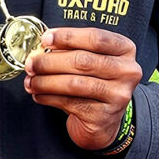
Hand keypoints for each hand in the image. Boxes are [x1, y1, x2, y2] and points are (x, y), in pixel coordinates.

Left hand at [23, 27, 141, 150]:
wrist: (104, 121)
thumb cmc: (94, 83)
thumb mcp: (91, 60)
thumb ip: (72, 50)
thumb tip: (41, 48)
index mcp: (125, 50)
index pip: (96, 38)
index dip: (68, 37)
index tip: (45, 39)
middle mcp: (127, 72)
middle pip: (82, 61)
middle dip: (50, 61)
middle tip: (31, 63)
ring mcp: (118, 95)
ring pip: (74, 83)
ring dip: (45, 81)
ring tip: (31, 81)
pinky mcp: (103, 116)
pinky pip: (69, 103)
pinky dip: (48, 97)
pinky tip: (39, 94)